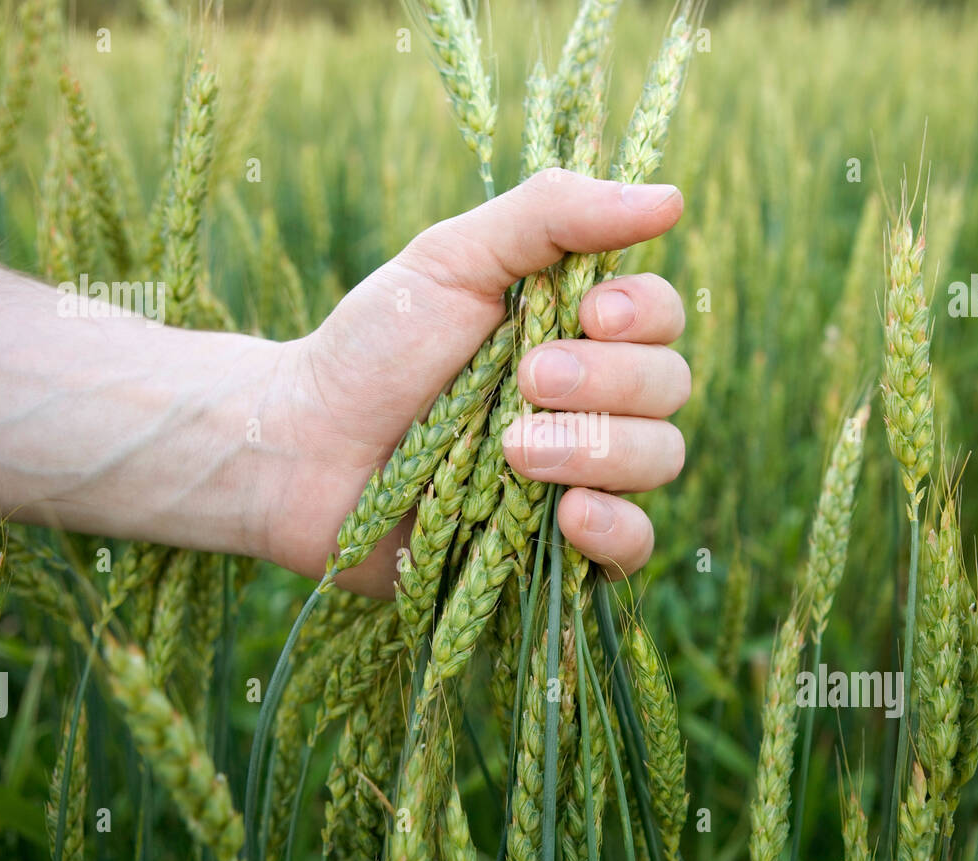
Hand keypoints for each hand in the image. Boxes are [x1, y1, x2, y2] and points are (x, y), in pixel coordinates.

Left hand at [261, 170, 688, 594]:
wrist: (305, 448)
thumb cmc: (375, 346)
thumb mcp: (452, 260)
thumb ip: (553, 216)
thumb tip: (671, 196)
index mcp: (578, 328)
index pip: (661, 316)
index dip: (643, 315)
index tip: (587, 314)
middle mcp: (596, 399)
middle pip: (668, 386)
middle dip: (605, 381)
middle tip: (525, 379)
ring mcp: (584, 473)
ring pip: (659, 459)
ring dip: (597, 449)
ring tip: (512, 448)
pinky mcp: (562, 546)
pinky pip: (636, 544)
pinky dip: (615, 530)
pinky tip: (568, 515)